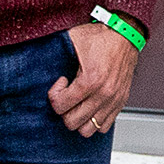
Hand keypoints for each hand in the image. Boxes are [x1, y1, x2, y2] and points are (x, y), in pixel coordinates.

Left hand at [49, 20, 140, 136]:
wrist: (126, 34)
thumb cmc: (101, 36)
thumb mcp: (73, 39)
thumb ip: (55, 50)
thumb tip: (37, 55)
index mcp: (90, 80)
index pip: (60, 106)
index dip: (55, 95)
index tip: (61, 82)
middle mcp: (103, 94)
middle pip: (72, 122)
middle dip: (64, 110)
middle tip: (67, 95)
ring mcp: (113, 101)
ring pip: (88, 130)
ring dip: (78, 118)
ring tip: (77, 103)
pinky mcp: (120, 102)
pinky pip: (104, 126)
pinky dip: (93, 120)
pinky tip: (89, 104)